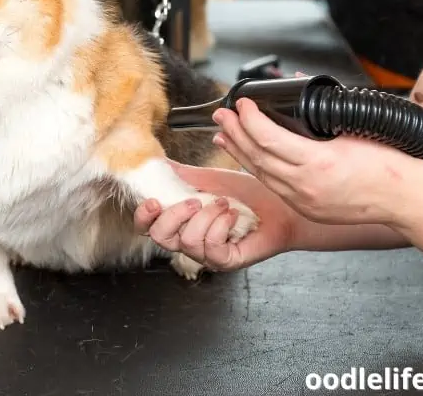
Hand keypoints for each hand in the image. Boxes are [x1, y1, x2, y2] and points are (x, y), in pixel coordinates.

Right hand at [134, 161, 300, 270]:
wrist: (279, 205)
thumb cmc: (247, 195)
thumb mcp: (209, 178)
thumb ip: (181, 174)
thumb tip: (156, 161)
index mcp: (180, 221)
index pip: (147, 227)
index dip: (144, 216)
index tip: (154, 200)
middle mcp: (189, 240)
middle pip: (159, 238)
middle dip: (174, 215)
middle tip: (195, 201)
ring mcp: (206, 254)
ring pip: (187, 242)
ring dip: (206, 216)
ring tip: (223, 204)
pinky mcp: (226, 261)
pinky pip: (212, 248)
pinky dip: (221, 225)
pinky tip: (232, 215)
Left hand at [211, 98, 418, 225]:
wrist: (405, 199)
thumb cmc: (387, 163)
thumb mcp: (353, 127)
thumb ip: (321, 104)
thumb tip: (298, 78)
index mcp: (318, 163)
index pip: (268, 138)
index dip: (249, 120)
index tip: (241, 104)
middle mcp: (305, 186)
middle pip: (257, 157)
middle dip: (234, 133)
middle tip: (221, 115)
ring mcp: (303, 201)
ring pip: (260, 174)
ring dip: (238, 152)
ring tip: (223, 135)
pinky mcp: (305, 209)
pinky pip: (273, 187)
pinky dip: (256, 169)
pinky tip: (246, 158)